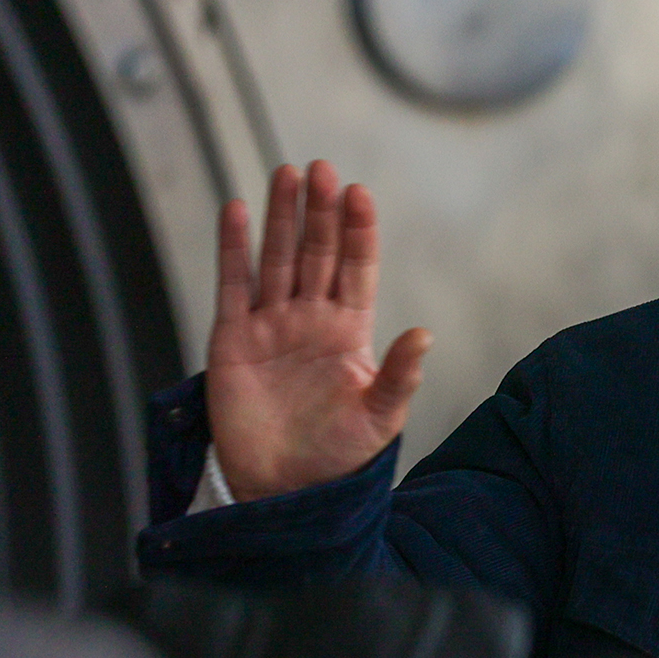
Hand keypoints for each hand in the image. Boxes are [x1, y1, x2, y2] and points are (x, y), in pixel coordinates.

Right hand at [205, 161, 430, 501]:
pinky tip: (239, 211)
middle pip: (316, 254)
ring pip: (277, 259)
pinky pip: (233, 286)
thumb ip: (400, 376)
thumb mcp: (381, 418)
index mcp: (351, 333)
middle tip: (322, 168)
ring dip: (282, 218)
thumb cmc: (339, 457)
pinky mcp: (233, 341)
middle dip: (320, 213)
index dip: (357, 233)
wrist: (285, 489)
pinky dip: (234, 249)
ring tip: (288, 174)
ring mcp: (271, 327)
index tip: (360, 194)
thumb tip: (425, 335)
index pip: (356, 270)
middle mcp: (311, 321)